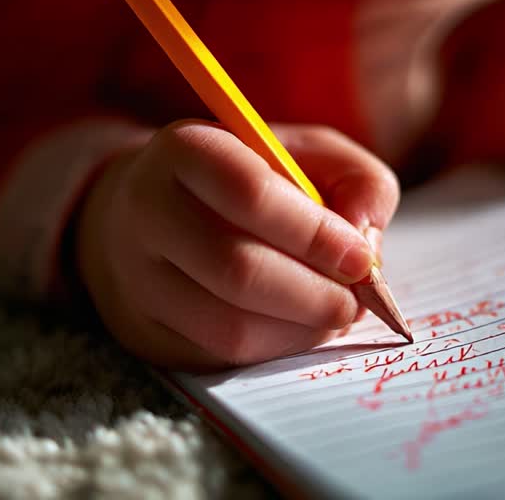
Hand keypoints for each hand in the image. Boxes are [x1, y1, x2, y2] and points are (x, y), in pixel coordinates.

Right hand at [75, 121, 399, 369]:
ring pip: (228, 325)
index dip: (315, 233)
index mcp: (187, 148)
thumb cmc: (246, 180)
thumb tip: (367, 240)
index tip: (361, 258)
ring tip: (334, 315)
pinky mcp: (144, 331)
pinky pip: (219, 356)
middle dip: (314, 295)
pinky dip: (276, 350)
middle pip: (238, 269)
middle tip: (355, 302)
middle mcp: (148, 210)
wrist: (149, 213)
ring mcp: (137, 277)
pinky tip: (300, 329)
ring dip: (300, 330)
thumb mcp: (307, 155)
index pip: (250, 192)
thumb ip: (356, 180)